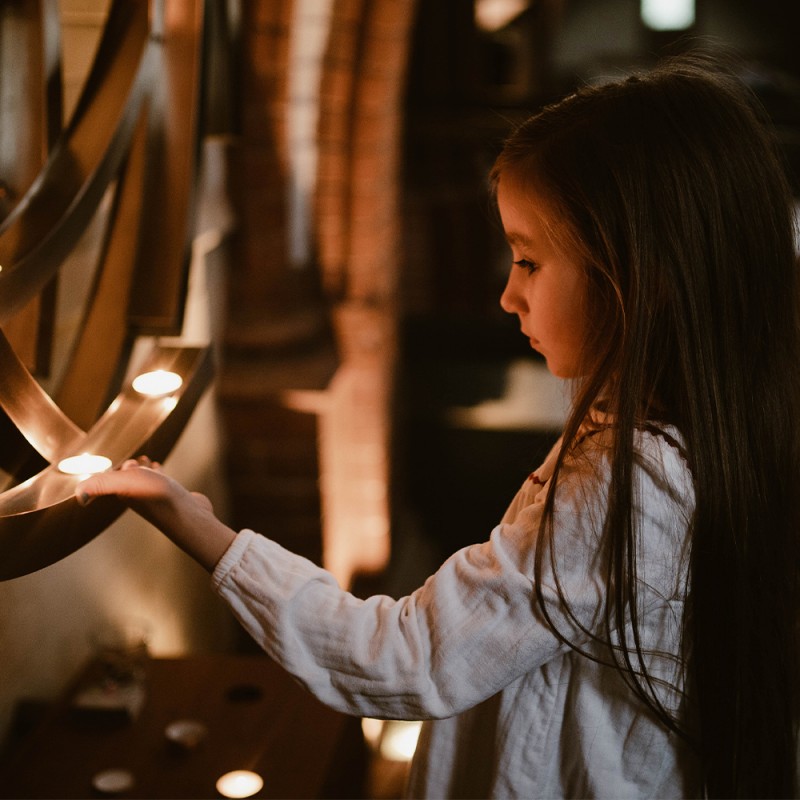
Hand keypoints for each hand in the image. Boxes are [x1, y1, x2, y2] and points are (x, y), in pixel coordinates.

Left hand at [77, 456, 213, 513]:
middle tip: (139, 459)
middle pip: (129, 478)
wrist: (188, 515)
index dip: (116, 467)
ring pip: (146, 480)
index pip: (114, 477)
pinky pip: (164, 483)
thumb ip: (99, 485)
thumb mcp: (124, 484)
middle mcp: (138, 495)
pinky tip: (168, 473)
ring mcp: (157, 497)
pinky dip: (162, 474)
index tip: (125, 462)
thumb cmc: (157, 498)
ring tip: (152, 463)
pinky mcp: (173, 497)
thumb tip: (78, 498)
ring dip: (146, 470)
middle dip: (131, 467)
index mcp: (123, 492)